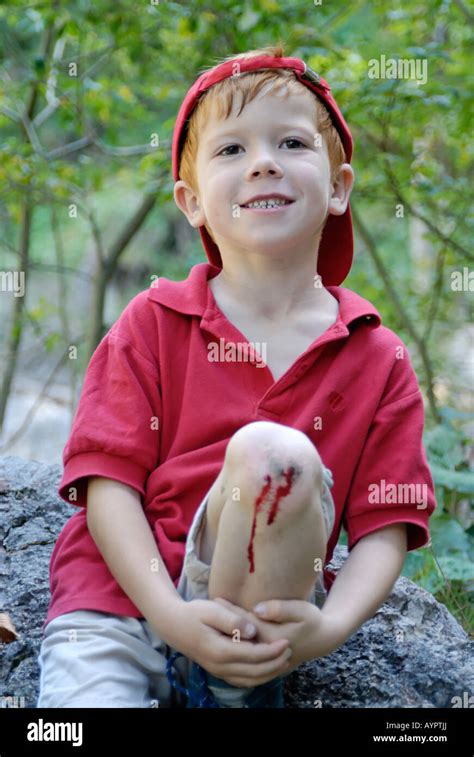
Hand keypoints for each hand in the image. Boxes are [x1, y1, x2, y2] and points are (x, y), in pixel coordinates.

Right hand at [171, 598, 291, 687]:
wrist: (173, 625)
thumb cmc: (193, 613)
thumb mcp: (212, 610)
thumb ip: (233, 620)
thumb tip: (253, 631)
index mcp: (220, 650)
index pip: (253, 656)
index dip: (272, 651)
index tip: (286, 641)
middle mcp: (219, 666)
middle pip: (255, 672)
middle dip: (275, 663)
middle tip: (289, 651)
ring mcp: (218, 671)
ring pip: (249, 680)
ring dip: (269, 673)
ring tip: (283, 660)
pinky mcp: (217, 671)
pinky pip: (241, 681)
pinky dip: (257, 677)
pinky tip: (266, 668)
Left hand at [214, 597, 343, 672]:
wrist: (324, 639)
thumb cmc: (312, 621)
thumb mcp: (300, 610)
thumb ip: (279, 608)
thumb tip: (256, 609)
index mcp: (273, 637)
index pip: (245, 623)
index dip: (231, 610)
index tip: (216, 599)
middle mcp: (267, 651)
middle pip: (239, 637)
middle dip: (224, 623)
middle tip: (209, 609)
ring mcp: (267, 660)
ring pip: (240, 650)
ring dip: (227, 637)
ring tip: (213, 623)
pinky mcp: (267, 664)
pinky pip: (246, 659)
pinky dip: (234, 650)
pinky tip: (226, 640)